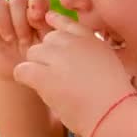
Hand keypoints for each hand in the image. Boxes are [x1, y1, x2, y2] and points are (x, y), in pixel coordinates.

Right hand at [0, 0, 52, 80]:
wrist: (20, 73)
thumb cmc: (39, 58)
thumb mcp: (48, 44)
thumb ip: (48, 28)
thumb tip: (46, 15)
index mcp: (38, 10)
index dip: (36, 5)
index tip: (37, 21)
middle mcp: (18, 9)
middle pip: (18, 0)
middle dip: (21, 20)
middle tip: (25, 40)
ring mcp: (0, 15)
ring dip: (4, 20)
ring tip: (10, 39)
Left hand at [13, 11, 135, 136]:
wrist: (111, 113)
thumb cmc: (113, 96)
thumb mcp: (110, 64)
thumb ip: (92, 53)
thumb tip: (76, 58)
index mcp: (91, 39)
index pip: (67, 23)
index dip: (56, 24)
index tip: (50, 27)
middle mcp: (73, 43)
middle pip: (46, 40)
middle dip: (48, 55)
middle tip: (55, 74)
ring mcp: (58, 57)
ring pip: (33, 53)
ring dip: (37, 67)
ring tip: (47, 84)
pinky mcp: (44, 75)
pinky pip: (22, 70)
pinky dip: (24, 78)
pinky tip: (33, 86)